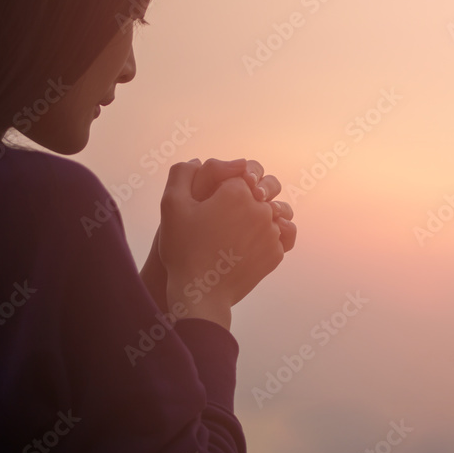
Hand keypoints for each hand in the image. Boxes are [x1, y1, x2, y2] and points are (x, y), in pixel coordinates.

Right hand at [157, 161, 285, 328]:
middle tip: (232, 209)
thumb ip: (182, 173)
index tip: (218, 194)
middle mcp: (260, 208)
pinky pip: (283, 235)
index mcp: (237, 191)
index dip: (230, 179)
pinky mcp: (277, 253)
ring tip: (247, 224)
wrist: (200, 292)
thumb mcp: (171, 205)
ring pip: (278, 210)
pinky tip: (256, 239)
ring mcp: (271, 232)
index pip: (243, 171)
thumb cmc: (183, 248)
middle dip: (253, 191)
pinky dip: (273, 234)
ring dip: (266, 212)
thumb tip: (199, 160)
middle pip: (266, 187)